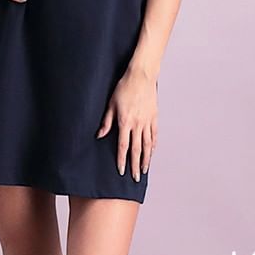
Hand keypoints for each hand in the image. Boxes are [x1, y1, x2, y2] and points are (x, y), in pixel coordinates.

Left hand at [96, 66, 157, 181]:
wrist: (141, 76)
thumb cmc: (124, 87)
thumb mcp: (111, 104)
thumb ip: (106, 121)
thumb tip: (100, 135)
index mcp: (125, 122)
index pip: (123, 146)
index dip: (122, 160)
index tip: (121, 171)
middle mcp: (137, 124)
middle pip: (136, 150)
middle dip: (135, 165)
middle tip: (135, 178)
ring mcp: (147, 121)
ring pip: (148, 145)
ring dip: (146, 159)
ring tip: (144, 169)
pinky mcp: (154, 117)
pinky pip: (154, 135)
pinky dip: (153, 145)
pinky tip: (152, 152)